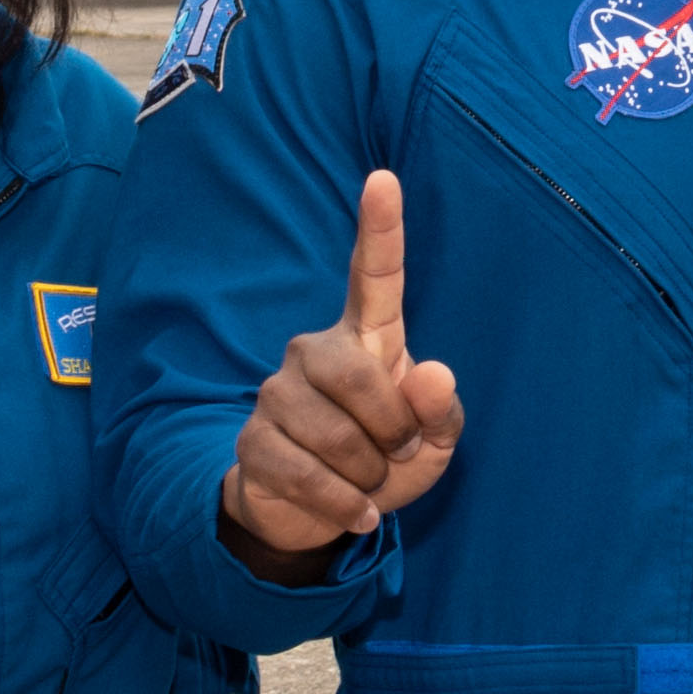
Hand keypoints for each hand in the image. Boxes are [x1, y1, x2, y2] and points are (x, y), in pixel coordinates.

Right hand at [220, 170, 462, 570]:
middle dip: (392, 430)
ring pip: (334, 435)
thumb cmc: (384, 461)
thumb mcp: (431, 445)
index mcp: (367, 338)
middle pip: (359, 377)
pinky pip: (304, 473)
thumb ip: (440, 411)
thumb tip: (432, 372)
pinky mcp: (252, 439)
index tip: (383, 178)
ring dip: (365, 473)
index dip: (381, 228)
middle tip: (396, 454)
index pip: (375, 275)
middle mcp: (315, 352)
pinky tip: (352, 511)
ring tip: (365, 479)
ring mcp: (278, 392)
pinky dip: (340, 503)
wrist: (321, 515)